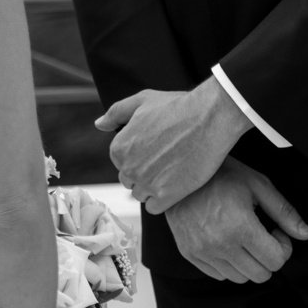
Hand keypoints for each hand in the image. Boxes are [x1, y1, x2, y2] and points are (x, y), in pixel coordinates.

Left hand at [96, 80, 250, 213]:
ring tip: (172, 170)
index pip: (121, 163)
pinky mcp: (166, 195)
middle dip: (144, 172)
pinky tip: (175, 184)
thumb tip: (99, 124)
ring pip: (141, 195)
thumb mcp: (142, 100)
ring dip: (153, 187)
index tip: (155, 148)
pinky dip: (163, 200)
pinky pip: (155, 207)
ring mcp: (147, 183)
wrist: (209, 117)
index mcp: (119, 148)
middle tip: (166, 158)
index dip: (138, 156)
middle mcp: (128, 168)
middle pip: (130, 180)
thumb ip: (116, 113)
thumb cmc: (177, 106)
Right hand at [164, 158, 307, 283]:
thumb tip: (306, 234)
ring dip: (249, 262)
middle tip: (263, 235)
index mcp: (240, 227)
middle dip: (268, 257)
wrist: (180, 171)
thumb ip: (284, 212)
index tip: (276, 231)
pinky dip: (229, 264)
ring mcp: (202, 251)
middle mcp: (220, 244)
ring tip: (244, 237)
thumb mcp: (258, 185)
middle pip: (260, 274)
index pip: (276, 261)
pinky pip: (219, 275)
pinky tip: (227, 240)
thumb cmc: (221, 174)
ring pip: (240, 278)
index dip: (283, 247)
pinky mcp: (189, 254)